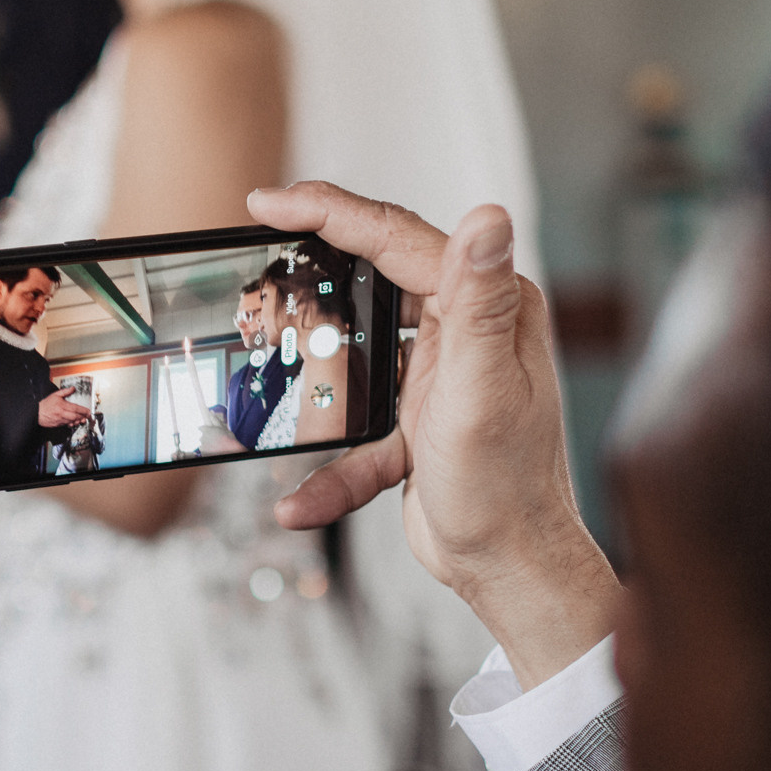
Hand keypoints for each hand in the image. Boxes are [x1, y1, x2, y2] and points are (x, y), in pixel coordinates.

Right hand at [36, 388, 92, 428]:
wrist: (37, 413)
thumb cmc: (46, 404)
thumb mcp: (55, 395)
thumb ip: (65, 392)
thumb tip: (73, 388)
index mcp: (62, 405)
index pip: (75, 408)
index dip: (83, 410)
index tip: (88, 411)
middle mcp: (61, 413)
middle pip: (75, 416)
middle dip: (83, 416)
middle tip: (87, 416)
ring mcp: (60, 419)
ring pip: (72, 421)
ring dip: (78, 421)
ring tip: (82, 419)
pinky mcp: (58, 424)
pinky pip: (67, 424)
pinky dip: (72, 424)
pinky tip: (74, 422)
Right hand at [246, 181, 617, 685]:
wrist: (511, 568)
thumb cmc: (508, 487)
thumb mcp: (483, 390)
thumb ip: (481, 301)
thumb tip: (490, 215)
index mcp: (489, 308)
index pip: (399, 239)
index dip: (330, 211)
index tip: (269, 202)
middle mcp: (469, 330)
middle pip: (377, 272)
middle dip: (317, 252)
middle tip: (259, 234)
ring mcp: (440, 374)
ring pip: (359, 343)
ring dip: (311, 356)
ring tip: (265, 338)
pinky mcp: (417, 420)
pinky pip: (356, 429)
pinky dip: (326, 464)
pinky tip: (297, 499)